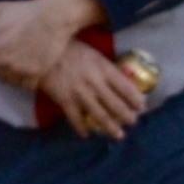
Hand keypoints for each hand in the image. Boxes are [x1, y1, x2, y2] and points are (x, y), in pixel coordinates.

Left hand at [0, 0, 108, 92]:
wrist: (54, 18)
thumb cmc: (26, 11)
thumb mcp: (0, 9)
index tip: (0, 59)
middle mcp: (2, 63)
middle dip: (5, 70)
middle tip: (16, 59)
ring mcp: (19, 70)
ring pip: (13, 82)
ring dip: (17, 77)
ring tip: (25, 64)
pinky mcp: (35, 75)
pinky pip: (28, 85)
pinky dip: (30, 81)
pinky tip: (35, 70)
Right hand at [34, 41, 149, 139]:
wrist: (41, 51)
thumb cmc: (69, 48)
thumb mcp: (93, 52)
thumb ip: (105, 66)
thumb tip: (121, 76)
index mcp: (104, 68)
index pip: (126, 87)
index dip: (136, 99)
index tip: (142, 107)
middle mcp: (95, 83)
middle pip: (116, 104)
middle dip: (127, 116)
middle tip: (133, 122)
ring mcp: (80, 94)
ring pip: (100, 115)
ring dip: (110, 127)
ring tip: (119, 135)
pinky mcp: (65, 101)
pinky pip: (76, 119)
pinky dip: (82, 129)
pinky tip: (87, 135)